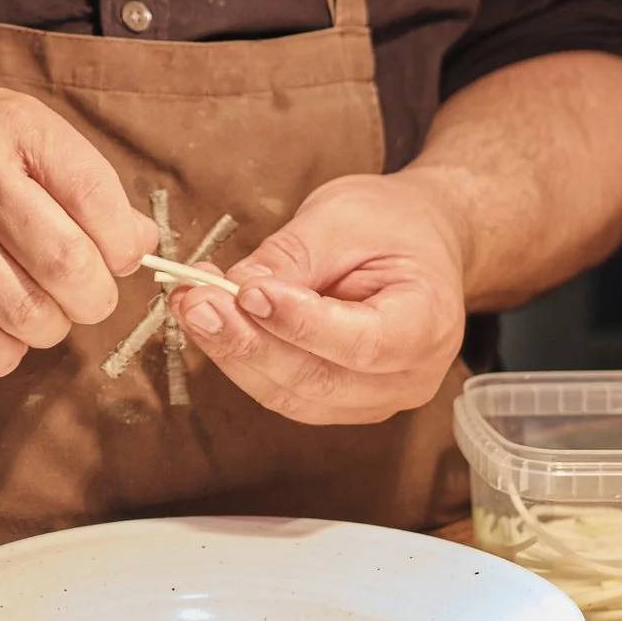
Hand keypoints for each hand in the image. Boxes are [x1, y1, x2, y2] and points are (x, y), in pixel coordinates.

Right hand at [0, 77, 152, 377]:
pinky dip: (1, 352)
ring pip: (28, 317)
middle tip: (80, 295)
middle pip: (69, 268)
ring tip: (34, 308)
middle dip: (92, 298)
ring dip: (47, 327)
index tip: (113, 256)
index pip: (100, 201)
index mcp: (10, 129)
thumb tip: (139, 239)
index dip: (123, 245)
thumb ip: (74, 176)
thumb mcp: (4, 124)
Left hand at [176, 166, 466, 423]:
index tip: (248, 292)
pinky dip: (243, 361)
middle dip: (248, 343)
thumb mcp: (343, 218)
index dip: (301, 324)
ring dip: (234, 354)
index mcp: (428, 323)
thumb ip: (292, 258)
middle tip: (197, 302)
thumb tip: (235, 289)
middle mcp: (408, 378)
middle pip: (319, 380)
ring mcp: (375, 399)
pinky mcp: (341, 402)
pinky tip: (212, 324)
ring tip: (193, 307)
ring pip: (293, 396)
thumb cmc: (389, 223)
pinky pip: (286, 394)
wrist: (418, 240)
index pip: (363, 343)